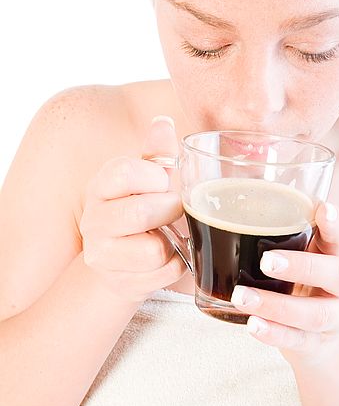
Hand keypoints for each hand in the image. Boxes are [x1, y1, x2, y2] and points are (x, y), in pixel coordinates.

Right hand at [79, 116, 186, 302]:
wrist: (122, 260)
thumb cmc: (140, 209)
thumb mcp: (146, 179)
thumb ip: (157, 153)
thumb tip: (163, 123)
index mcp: (100, 185)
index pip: (124, 172)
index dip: (155, 177)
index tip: (162, 182)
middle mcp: (94, 219)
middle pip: (141, 213)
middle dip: (170, 210)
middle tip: (174, 210)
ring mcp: (102, 254)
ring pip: (154, 250)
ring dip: (174, 243)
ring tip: (168, 235)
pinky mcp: (118, 282)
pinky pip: (164, 274)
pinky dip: (176, 265)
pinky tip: (168, 257)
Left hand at [230, 202, 338, 366]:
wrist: (320, 339)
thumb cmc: (302, 284)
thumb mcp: (299, 258)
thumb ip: (279, 237)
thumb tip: (221, 212)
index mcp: (335, 257)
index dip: (334, 224)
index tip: (324, 208)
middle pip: (335, 274)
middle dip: (301, 267)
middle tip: (266, 261)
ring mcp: (333, 317)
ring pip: (313, 313)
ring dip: (276, 305)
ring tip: (241, 297)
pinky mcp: (316, 343)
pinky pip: (297, 340)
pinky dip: (274, 333)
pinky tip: (252, 325)